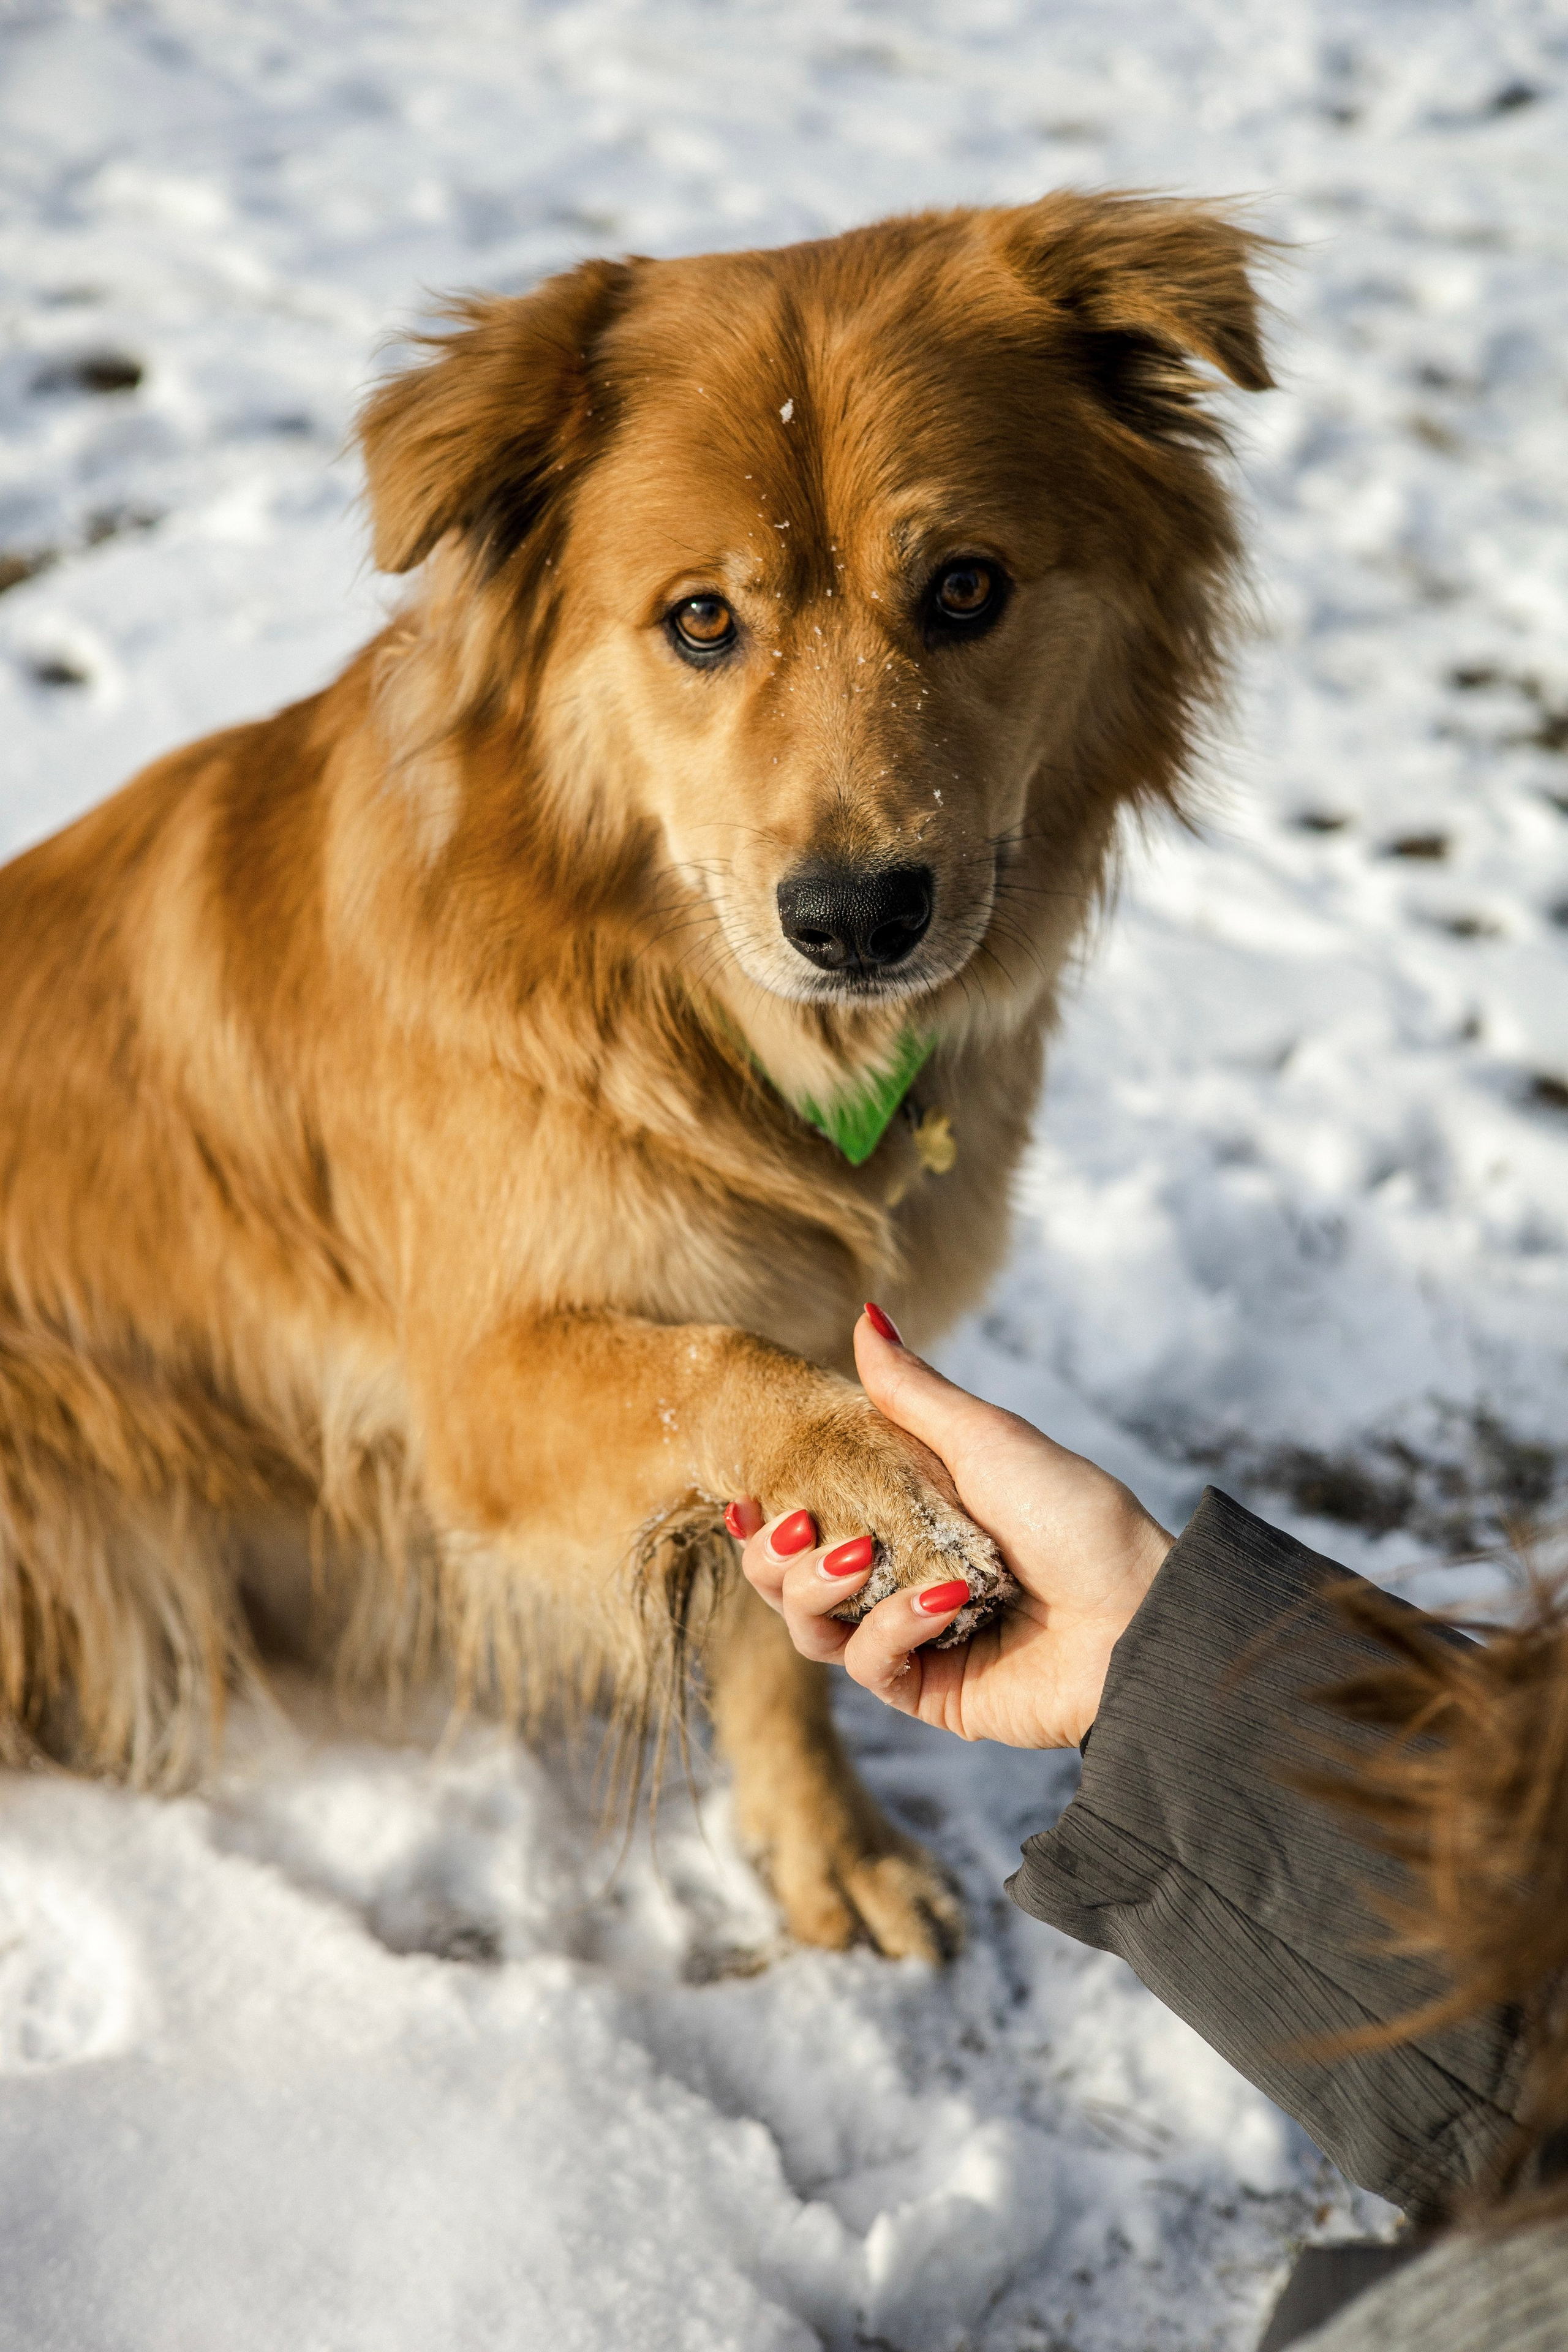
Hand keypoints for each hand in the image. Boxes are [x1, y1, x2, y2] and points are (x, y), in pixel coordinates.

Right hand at [731, 1308, 1172, 1748]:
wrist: (1142, 1613)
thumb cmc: (1077, 1516)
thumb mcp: (987, 1439)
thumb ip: (913, 1391)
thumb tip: (867, 1313)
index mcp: (907, 1515)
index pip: (807, 1517)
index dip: (767, 1511)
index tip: (749, 1493)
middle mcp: (899, 1577)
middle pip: (788, 1578)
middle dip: (774, 1555)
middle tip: (794, 1523)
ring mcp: (911, 1637)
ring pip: (809, 1628)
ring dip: (814, 1588)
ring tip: (859, 1557)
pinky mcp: (928, 1689)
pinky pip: (868, 1665)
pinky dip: (891, 1627)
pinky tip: (939, 1603)